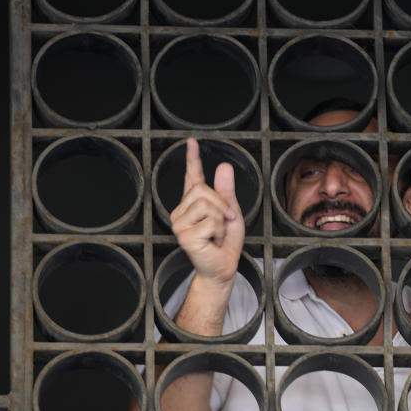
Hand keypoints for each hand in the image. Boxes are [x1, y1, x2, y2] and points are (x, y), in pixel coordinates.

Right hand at [170, 138, 244, 288]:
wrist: (223, 267)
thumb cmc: (225, 243)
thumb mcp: (231, 213)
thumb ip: (227, 192)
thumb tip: (223, 166)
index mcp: (193, 203)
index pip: (192, 177)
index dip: (192, 159)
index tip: (191, 142)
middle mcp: (181, 211)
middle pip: (203, 190)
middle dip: (222, 205)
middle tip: (225, 223)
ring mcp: (179, 223)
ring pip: (207, 205)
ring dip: (221, 220)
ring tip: (217, 234)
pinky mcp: (184, 236)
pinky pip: (210, 222)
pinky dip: (219, 231)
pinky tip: (213, 241)